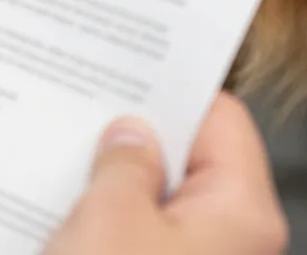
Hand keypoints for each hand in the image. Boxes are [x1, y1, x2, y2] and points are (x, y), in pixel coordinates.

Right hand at [47, 94, 286, 254]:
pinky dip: (110, 224)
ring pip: (161, 203)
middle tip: (81, 110)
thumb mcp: (109, 218)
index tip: (123, 69)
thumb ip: (123, 162)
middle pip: (190, 161)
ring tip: (64, 160)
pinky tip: (64, 213)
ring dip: (116, 185)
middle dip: (135, 138)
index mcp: (242, 213)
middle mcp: (234, 241)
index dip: (171, 91)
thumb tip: (130, 135)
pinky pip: (142, 238)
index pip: (220, 119)